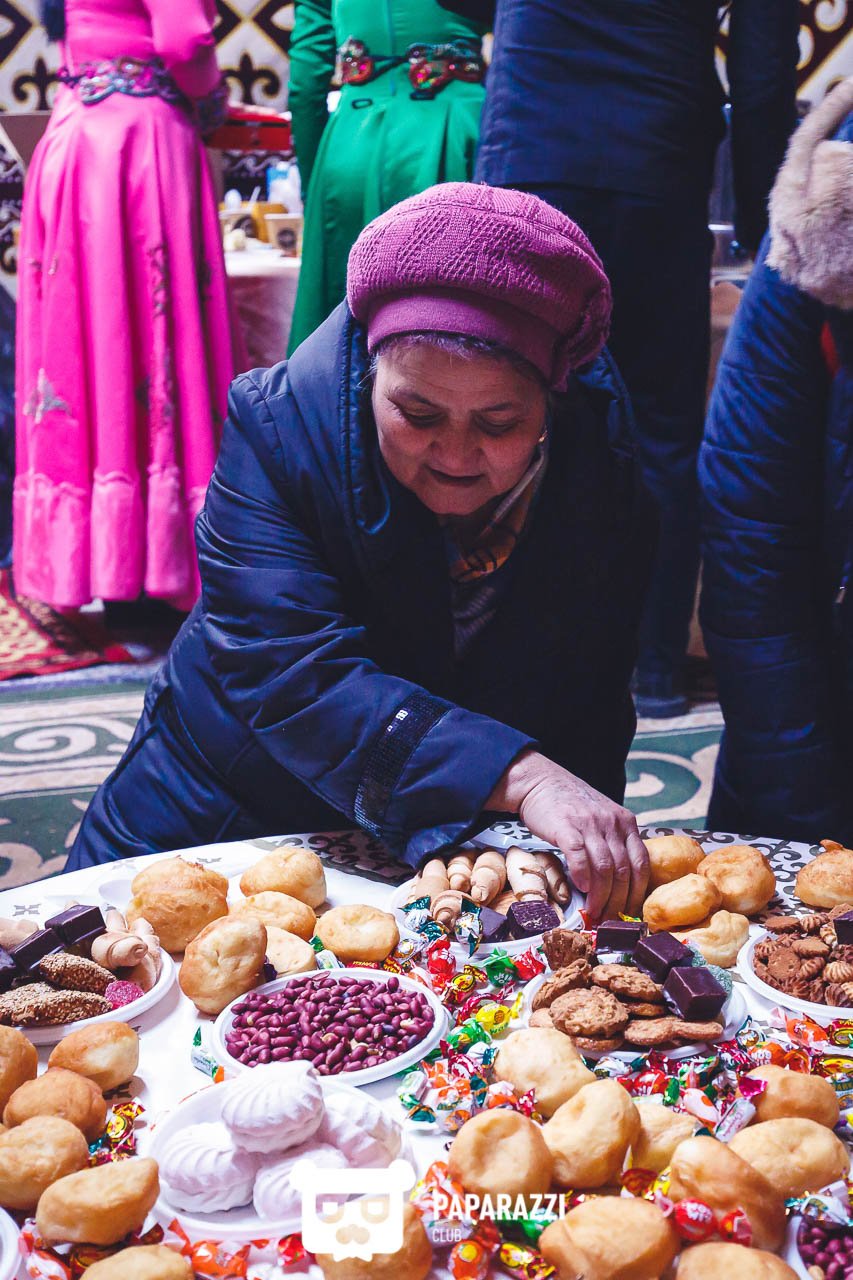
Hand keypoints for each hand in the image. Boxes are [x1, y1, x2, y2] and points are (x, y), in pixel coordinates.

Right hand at [487, 750, 648, 920]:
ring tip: (594, 912)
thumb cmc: (571, 804)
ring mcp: (590, 824)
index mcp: (625, 822)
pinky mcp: (567, 826)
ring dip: (600, 897)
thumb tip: (618, 885)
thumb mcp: (602, 818)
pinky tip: (581, 889)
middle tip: (610, 920)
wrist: (540, 781)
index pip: (642, 864)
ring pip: (605, 869)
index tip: (629, 913)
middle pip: (624, 871)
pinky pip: (580, 856)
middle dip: (618, 902)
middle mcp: (612, 823)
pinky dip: (583, 876)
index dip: (637, 893)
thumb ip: (613, 843)